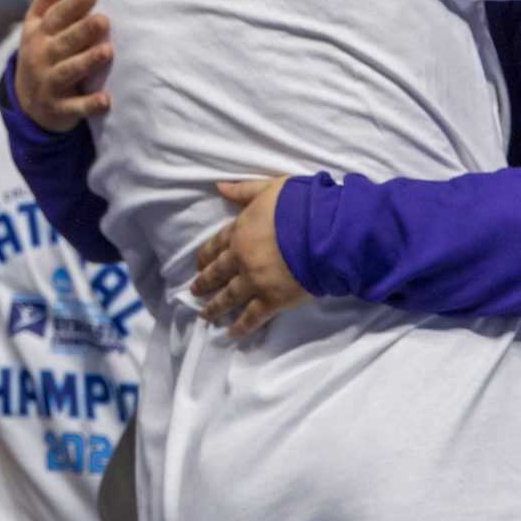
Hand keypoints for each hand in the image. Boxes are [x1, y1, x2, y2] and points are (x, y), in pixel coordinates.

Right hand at [13, 0, 110, 132]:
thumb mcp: (37, 24)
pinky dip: (90, 105)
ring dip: (87, 62)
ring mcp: (49, 83)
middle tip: (104, 20)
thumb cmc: (40, 52)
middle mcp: (41, 57)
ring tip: (107, 52)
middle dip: (83, 31)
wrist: (27, 103)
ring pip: (69, 72)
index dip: (73, 4)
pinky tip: (107, 100)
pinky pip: (75, 107)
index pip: (55, 16)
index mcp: (38, 33)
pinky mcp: (59, 108)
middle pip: (63, 42)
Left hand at [192, 177, 308, 336]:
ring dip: (215, 307)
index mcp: (240, 230)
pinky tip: (231, 333)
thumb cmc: (301, 205)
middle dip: (204, 282)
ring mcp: (256, 280)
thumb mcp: (270, 188)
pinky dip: (241, 326)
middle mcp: (242, 257)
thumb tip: (219, 187)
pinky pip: (252, 316)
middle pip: (217, 272)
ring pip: (229, 297)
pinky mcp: (273, 299)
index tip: (198, 264)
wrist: (326, 232)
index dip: (206, 256)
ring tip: (205, 315)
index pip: (216, 244)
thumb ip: (244, 190)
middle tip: (194, 291)